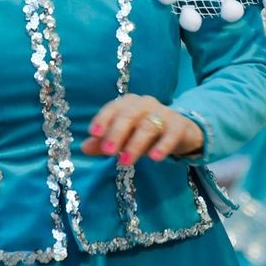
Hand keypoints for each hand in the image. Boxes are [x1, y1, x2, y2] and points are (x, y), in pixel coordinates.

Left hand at [81, 94, 202, 164]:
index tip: (94, 133)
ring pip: (148, 125)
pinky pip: (171, 134)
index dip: (103, 119)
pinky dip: (163, 145)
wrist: (180, 131)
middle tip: (108, 152)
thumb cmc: (144, 133)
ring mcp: (163, 112)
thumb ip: (104, 142)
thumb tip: (85, 147)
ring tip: (125, 162)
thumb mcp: (124, 138)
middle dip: (117, 133)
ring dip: (135, 144)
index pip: (113, 108)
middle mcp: (145, 104)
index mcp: (128, 103)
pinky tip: (155, 158)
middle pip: (129, 115)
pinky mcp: (179, 125)